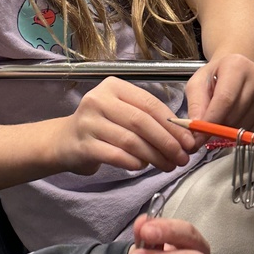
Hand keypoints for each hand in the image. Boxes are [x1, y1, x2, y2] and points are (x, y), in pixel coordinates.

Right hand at [56, 77, 197, 175]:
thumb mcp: (122, 113)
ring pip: (131, 140)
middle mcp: (99, 100)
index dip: (172, 125)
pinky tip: (143, 166)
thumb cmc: (101, 126)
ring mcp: (89, 122)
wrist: (64, 141)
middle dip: (167, 142)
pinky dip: (134, 162)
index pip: (150, 104)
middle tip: (182, 158)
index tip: (189, 141)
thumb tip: (183, 136)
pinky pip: (116, 155)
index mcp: (114, 87)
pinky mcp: (83, 145)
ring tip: (168, 166)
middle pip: (141, 122)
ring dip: (155, 156)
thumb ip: (148, 119)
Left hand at [184, 55, 253, 146]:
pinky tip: (235, 121)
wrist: (237, 70)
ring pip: (244, 126)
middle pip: (235, 114)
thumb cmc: (216, 76)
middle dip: (216, 128)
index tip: (198, 136)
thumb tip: (196, 128)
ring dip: (228, 131)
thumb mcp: (198, 83)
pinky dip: (241, 134)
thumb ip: (195, 104)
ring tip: (221, 119)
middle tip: (205, 131)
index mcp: (237, 66)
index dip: (211, 120)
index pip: (225, 99)